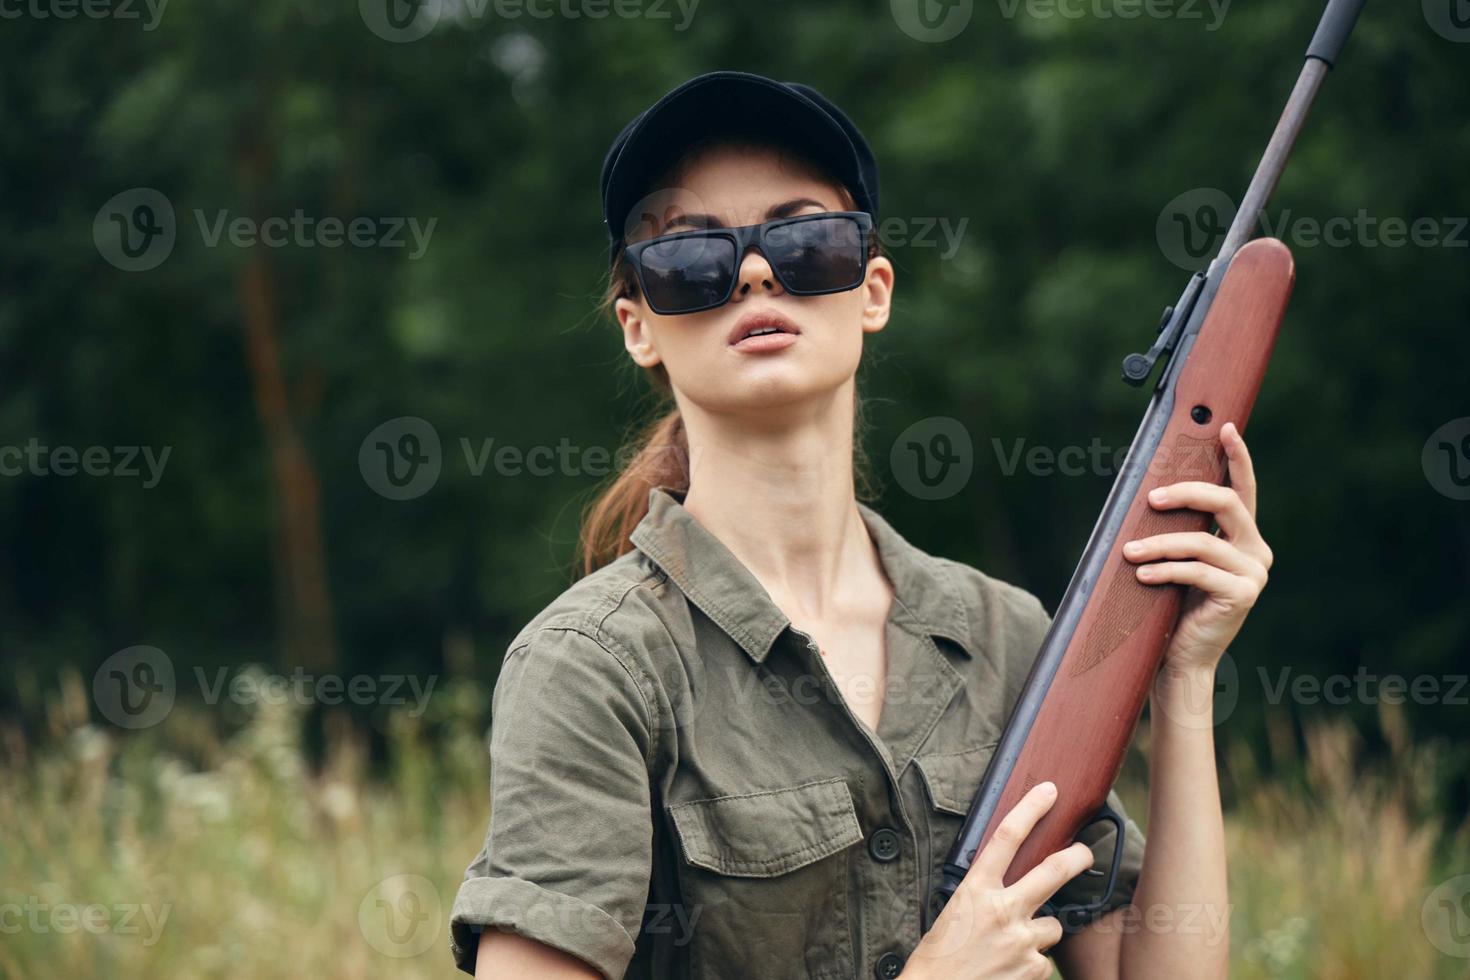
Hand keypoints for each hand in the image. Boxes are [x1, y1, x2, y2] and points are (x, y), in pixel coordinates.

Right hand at [904, 782, 1092, 979]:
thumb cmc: (939, 956)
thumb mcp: (956, 912)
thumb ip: (984, 895)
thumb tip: (1009, 886)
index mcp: (975, 890)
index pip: (1006, 838)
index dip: (1030, 809)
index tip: (1048, 792)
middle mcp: (1002, 910)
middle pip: (1053, 871)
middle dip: (1077, 857)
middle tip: (1085, 851)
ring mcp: (1021, 941)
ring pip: (1052, 924)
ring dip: (1039, 932)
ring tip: (1013, 945)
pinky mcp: (1034, 969)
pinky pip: (1045, 960)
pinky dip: (1032, 963)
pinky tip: (1010, 970)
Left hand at [1122, 421, 1272, 670]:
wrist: (1181, 656)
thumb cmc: (1172, 603)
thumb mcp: (1177, 559)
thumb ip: (1180, 529)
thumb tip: (1153, 490)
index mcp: (1244, 537)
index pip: (1242, 489)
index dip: (1236, 457)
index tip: (1223, 428)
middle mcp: (1257, 550)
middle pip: (1225, 503)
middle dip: (1185, 493)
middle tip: (1150, 498)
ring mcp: (1254, 573)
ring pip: (1202, 541)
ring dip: (1159, 544)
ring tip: (1128, 553)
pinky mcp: (1243, 594)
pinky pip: (1197, 571)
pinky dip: (1164, 570)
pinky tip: (1141, 575)